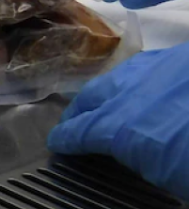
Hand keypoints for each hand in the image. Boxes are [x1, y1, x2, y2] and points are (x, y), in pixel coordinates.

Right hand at [48, 42, 188, 200]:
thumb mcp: (168, 172)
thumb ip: (140, 154)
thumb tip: (127, 147)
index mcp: (124, 124)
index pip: (83, 129)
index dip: (68, 138)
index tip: (58, 143)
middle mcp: (136, 90)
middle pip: (97, 96)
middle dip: (82, 111)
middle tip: (73, 124)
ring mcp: (163, 71)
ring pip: (124, 76)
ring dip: (110, 92)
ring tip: (106, 105)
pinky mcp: (185, 61)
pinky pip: (154, 68)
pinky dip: (142, 82)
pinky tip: (148, 90)